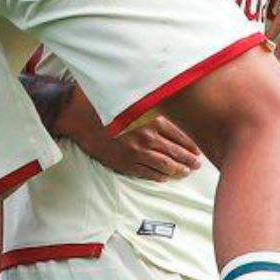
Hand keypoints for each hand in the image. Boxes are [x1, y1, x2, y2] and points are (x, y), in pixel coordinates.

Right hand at [73, 114, 204, 180]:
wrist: (81, 116)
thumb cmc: (108, 104)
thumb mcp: (135, 101)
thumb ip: (153, 106)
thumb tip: (173, 109)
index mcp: (152, 120)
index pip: (180, 135)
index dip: (191, 145)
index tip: (198, 151)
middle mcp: (147, 137)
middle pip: (175, 152)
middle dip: (189, 160)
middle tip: (197, 165)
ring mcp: (136, 152)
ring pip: (164, 165)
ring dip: (177, 170)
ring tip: (186, 172)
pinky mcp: (124, 163)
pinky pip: (146, 173)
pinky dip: (158, 176)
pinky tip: (164, 178)